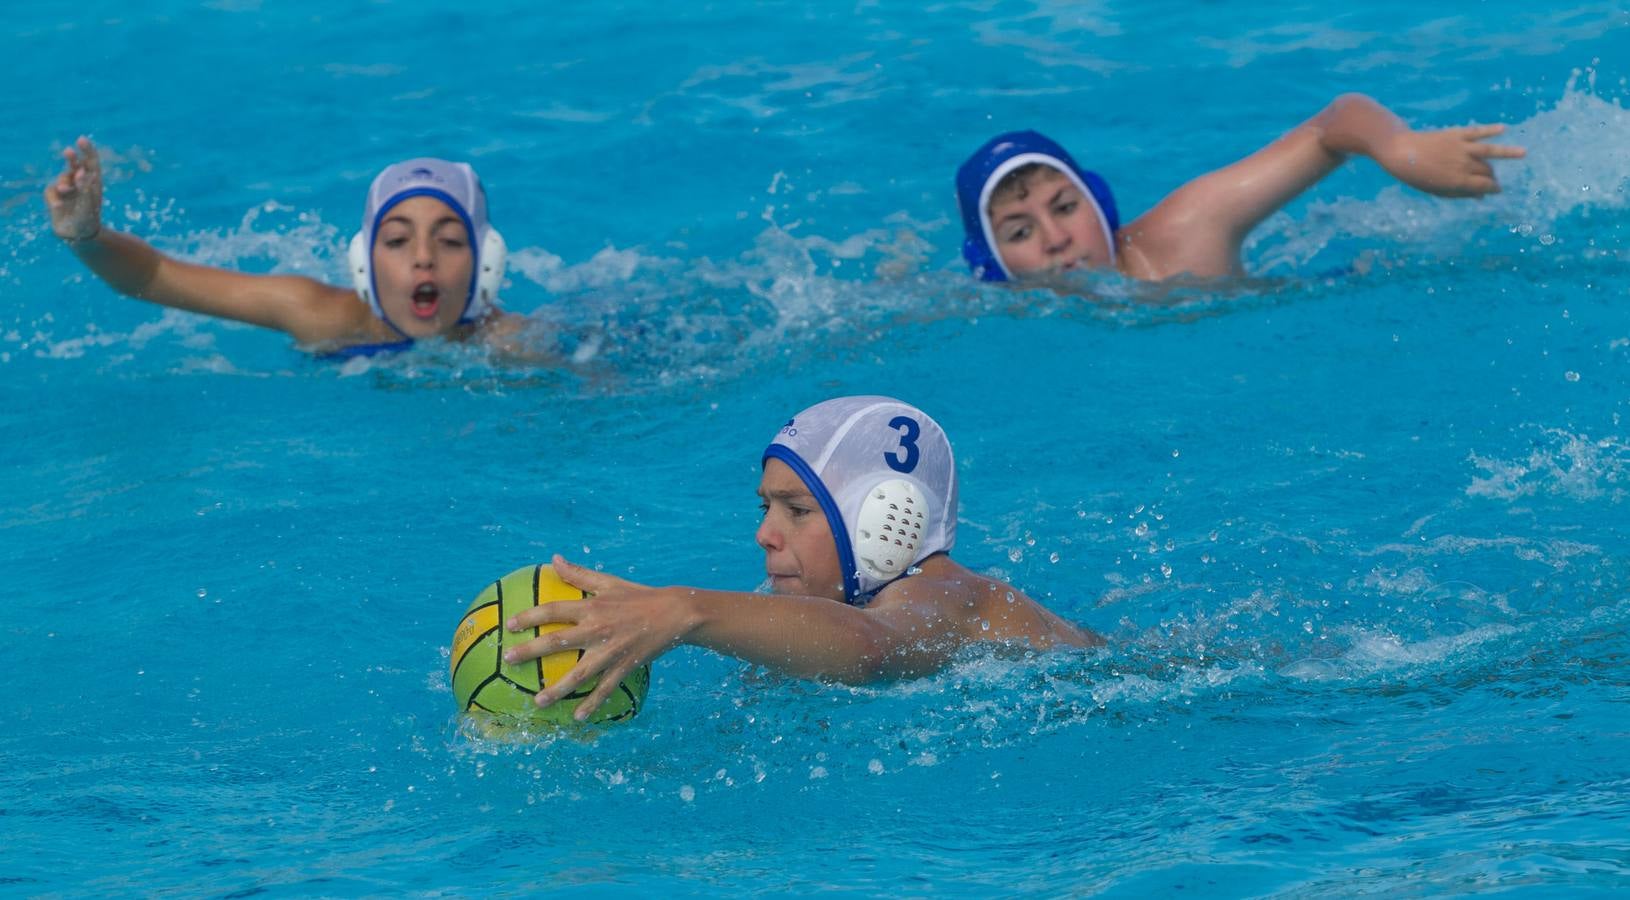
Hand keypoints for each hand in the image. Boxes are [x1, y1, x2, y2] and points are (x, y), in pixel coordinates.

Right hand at [43, 136, 104, 241]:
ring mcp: (67, 188)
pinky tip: (59, 207)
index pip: (91, 163)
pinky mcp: (55, 196)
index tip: (81, 139)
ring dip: (63, 183)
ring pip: (61, 177)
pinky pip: (51, 191)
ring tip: (67, 192)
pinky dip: (54, 198)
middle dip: (72, 158)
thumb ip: (85, 188)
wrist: (78, 235)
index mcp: (93, 182)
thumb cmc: (89, 219)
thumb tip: (81, 172)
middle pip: (75, 165)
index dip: (87, 150)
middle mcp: (80, 183)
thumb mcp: (89, 204)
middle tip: (69, 152)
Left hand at [502, 554, 695, 720]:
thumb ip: (578, 574)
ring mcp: (611, 651)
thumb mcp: (608, 582)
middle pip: (558, 642)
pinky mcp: (625, 666)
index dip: (530, 616)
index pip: (554, 610)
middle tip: (508, 660)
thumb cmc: (638, 595)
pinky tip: (578, 717)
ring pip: (579, 673)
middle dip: (531, 651)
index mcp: (592, 608)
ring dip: (557, 688)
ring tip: (537, 702)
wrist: (675, 613)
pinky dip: (593, 703)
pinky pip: (606, 688)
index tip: (510, 625)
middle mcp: (598, 629)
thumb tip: (553, 559)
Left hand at [1376, 124, 1524, 197]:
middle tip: (1491, 178)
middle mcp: (1463, 164)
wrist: (1400, 152)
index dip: (1492, 189)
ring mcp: (1461, 148)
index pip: (1485, 186)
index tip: (1496, 190)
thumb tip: (1482, 196)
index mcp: (1458, 181)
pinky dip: (1491, 129)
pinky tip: (1503, 128)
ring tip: (1524, 153)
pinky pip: (1478, 131)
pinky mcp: (1457, 134)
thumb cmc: (1418, 175)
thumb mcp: (1436, 190)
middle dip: (1492, 176)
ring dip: (1508, 152)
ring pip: (1490, 150)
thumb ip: (1460, 193)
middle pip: (1487, 170)